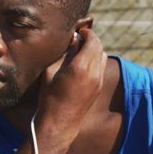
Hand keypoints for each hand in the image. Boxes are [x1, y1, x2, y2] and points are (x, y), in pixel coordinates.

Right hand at [37, 26, 107, 143]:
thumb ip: (65, 53)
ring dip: (94, 50)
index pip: (92, 41)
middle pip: (99, 47)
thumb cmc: (49, 96)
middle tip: (79, 38)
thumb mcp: (51, 71)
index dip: (86, 32)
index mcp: (81, 67)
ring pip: (102, 57)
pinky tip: (82, 63)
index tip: (79, 31)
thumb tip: (73, 40)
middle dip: (91, 40)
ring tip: (80, 50)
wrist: (59, 122)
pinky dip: (95, 60)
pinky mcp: (98, 88)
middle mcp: (94, 73)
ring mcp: (98, 81)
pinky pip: (101, 67)